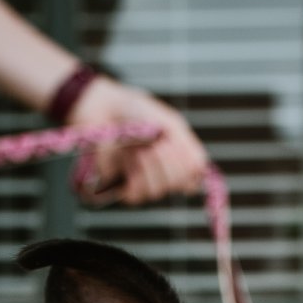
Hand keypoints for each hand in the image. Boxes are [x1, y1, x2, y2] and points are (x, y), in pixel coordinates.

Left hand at [66, 77, 207, 206]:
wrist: (103, 107)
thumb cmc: (134, 110)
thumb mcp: (169, 122)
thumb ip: (187, 146)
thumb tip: (200, 170)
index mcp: (177, 154)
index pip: (195, 174)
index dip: (188, 163)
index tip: (174, 142)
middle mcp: (162, 170)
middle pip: (179, 185)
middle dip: (170, 164)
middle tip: (157, 144)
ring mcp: (143, 180)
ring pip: (158, 191)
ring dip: (151, 168)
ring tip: (140, 149)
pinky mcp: (122, 187)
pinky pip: (138, 195)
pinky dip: (136, 176)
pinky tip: (129, 158)